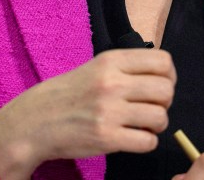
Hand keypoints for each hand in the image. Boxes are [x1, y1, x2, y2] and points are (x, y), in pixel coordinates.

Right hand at [0, 48, 175, 178]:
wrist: (34, 122)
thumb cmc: (67, 95)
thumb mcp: (95, 68)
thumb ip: (126, 68)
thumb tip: (163, 75)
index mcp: (111, 61)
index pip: (163, 61)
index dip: (168, 76)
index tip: (158, 85)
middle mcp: (112, 83)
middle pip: (166, 90)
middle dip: (164, 102)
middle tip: (149, 108)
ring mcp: (109, 111)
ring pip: (161, 117)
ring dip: (156, 125)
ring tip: (140, 125)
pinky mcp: (107, 138)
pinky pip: (148, 142)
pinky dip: (145, 143)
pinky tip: (132, 138)